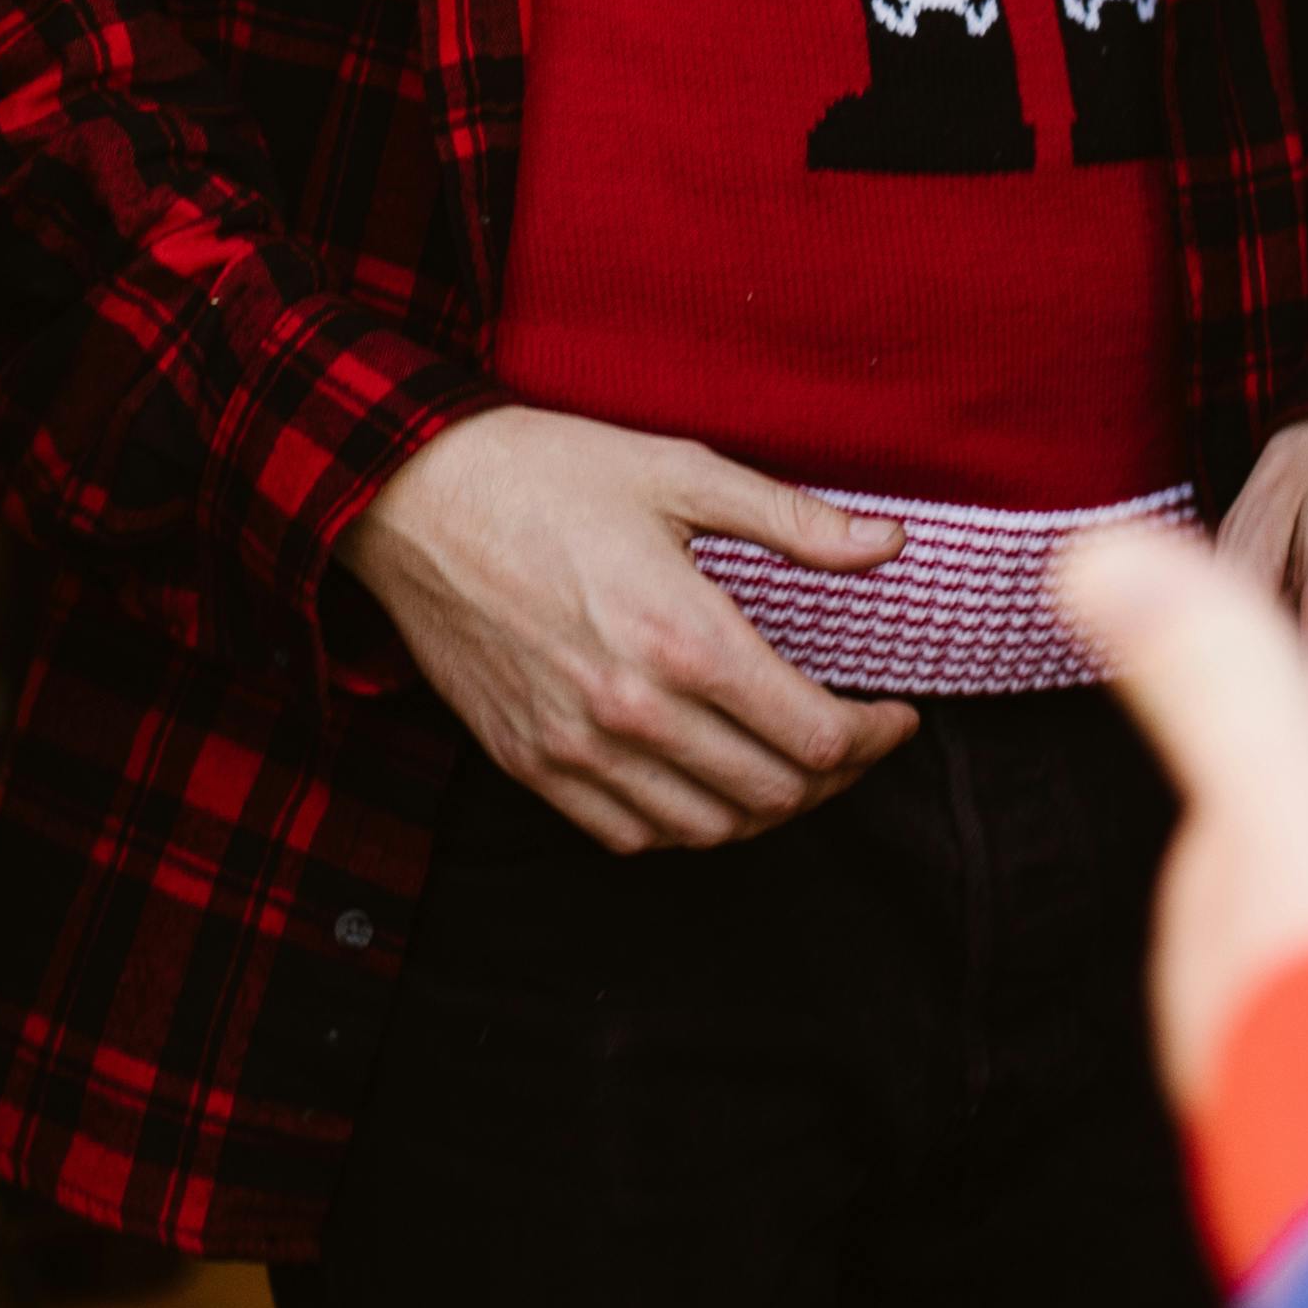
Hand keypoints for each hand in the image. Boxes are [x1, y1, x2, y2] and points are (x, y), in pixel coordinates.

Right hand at [338, 406, 917, 849]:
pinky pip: (630, 836)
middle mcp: (633, 710)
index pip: (815, 737)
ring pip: (709, 830)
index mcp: (683, 637)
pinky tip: (706, 780)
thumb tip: (892, 545)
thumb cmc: (547, 472)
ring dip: (768, 808)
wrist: (411, 499)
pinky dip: (687, 825)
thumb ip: (795, 521)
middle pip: (775, 794)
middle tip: (855, 741)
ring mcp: (576, 748)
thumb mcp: (680, 471)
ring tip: (788, 765)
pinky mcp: (530, 764)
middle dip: (838, 777)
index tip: (896, 718)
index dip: (876, 739)